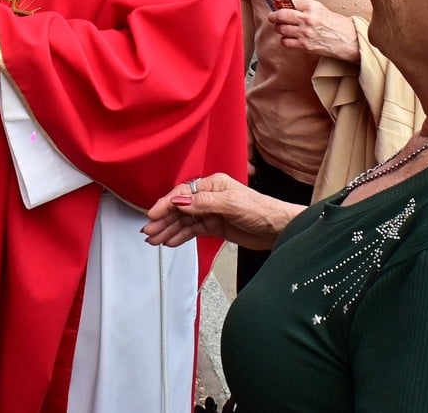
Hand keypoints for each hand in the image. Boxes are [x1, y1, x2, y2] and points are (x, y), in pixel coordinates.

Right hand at [141, 173, 301, 250]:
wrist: (278, 228)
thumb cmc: (260, 210)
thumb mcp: (230, 204)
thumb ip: (203, 203)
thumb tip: (179, 202)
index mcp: (212, 184)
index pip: (182, 194)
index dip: (166, 204)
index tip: (153, 215)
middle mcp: (209, 196)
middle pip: (180, 208)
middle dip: (163, 220)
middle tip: (149, 232)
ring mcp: (211, 212)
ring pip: (184, 221)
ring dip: (168, 230)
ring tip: (154, 240)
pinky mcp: (215, 226)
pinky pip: (193, 230)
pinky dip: (180, 236)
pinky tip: (170, 242)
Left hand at [269, 0, 358, 60]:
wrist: (348, 39)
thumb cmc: (334, 23)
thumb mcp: (319, 9)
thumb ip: (301, 7)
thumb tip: (281, 6)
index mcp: (311, 5)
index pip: (287, 3)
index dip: (278, 5)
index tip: (275, 7)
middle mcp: (308, 18)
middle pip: (281, 15)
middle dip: (273, 16)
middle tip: (272, 17)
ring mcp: (306, 32)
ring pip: (281, 29)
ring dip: (279, 29)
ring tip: (283, 28)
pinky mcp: (305, 45)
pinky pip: (286, 42)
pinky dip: (284, 40)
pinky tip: (289, 38)